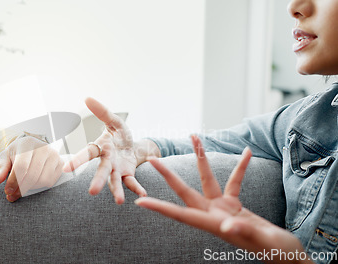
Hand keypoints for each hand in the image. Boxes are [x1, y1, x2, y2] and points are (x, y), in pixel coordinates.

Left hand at [0, 136, 63, 201]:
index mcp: (27, 143)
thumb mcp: (5, 157)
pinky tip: (32, 184)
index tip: (7, 191)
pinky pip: (51, 182)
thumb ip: (0, 168)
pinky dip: (40, 187)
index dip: (14, 181)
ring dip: (30, 188)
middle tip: (12, 195)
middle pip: (32, 175)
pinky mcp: (60, 163)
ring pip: (43, 180)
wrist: (32, 148)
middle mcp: (43, 147)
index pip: (21, 166)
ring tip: (21, 189)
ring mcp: (54, 155)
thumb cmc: (16, 154)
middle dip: (21, 188)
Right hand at [63, 97, 147, 203]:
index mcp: (101, 148)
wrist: (132, 146)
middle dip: (97, 181)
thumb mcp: (114, 121)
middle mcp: (107, 162)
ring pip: (115, 182)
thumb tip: (87, 98)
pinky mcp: (128, 175)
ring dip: (116, 191)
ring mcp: (117, 170)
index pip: (87, 154)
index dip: (77, 161)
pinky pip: (132, 183)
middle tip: (92, 192)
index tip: (65, 169)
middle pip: (101, 171)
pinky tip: (143, 194)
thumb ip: (103, 112)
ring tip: (119, 201)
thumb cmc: (119, 134)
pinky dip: (136, 188)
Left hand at [135, 135, 309, 263]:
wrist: (285, 256)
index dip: (160, 208)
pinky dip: (240, 169)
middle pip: (185, 192)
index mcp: (213, 225)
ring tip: (195, 137)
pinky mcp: (235, 205)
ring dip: (202, 159)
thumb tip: (226, 228)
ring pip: (207, 180)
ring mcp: (223, 209)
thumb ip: (243, 232)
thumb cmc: (276, 252)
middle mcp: (213, 216)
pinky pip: (234, 183)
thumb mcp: (262, 241)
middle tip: (153, 160)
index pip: (181, 215)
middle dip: (169, 175)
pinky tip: (248, 153)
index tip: (140, 202)